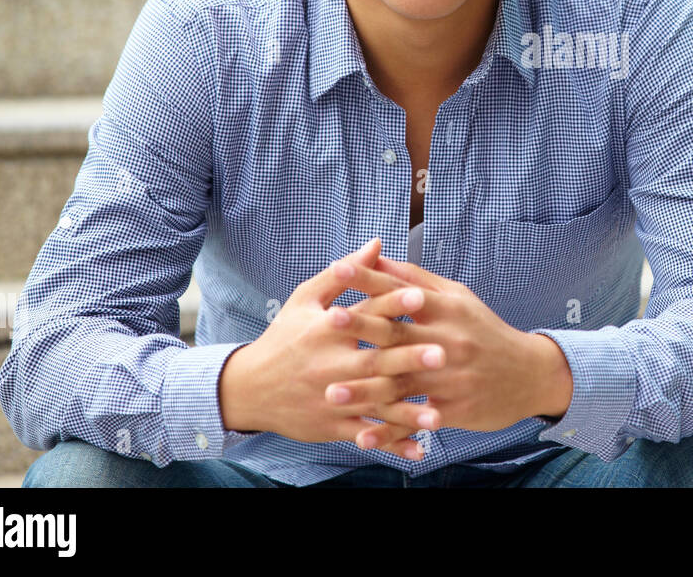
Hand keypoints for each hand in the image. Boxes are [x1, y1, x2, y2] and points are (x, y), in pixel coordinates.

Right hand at [218, 237, 448, 460]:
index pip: (364, 313)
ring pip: (375, 405)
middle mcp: (331, 365)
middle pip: (375, 361)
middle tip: (444, 354)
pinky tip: (421, 448)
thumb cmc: (284, 336)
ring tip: (439, 414)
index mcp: (327, 330)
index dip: (392, 303)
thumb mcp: (306, 299)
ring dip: (408, 412)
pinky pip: (367, 435)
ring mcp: (332, 398)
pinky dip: (392, 444)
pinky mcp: (333, 425)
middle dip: (409, 359)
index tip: (421, 296)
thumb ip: (345, 274)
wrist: (249, 388)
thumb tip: (378, 243)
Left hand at [326, 254, 571, 452]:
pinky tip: (362, 438)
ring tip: (331, 393)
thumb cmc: (484, 331)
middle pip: (398, 334)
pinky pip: (416, 420)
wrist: (530, 374)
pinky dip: (389, 431)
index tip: (338, 268)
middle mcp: (449, 340)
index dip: (369, 279)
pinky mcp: (454, 408)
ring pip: (402, 383)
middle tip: (326, 323)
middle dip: (361, 327)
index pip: (401, 290)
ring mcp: (451, 377)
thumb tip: (378, 256)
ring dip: (365, 390)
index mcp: (447, 309)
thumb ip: (416, 280)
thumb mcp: (458, 299)